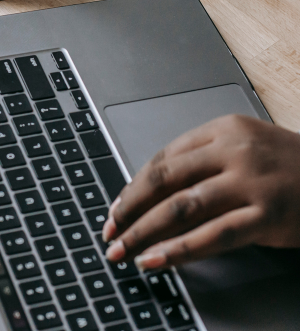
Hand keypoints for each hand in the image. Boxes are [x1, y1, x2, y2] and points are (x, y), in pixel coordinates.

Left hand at [102, 115, 299, 270]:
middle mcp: (233, 151)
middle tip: (109, 231)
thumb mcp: (242, 148)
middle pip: (164, 180)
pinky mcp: (267, 215)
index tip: (116, 208)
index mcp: (221, 130)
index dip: (134, 186)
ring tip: (123, 250)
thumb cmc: (286, 165)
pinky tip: (157, 261)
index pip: (163, 158)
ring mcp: (250, 183)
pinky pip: (213, 235)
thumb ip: (201, 162)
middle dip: (129, 209)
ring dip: (145, 232)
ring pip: (181, 207)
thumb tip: (151, 193)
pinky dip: (179, 250)